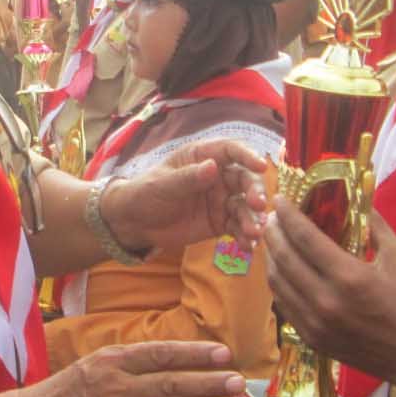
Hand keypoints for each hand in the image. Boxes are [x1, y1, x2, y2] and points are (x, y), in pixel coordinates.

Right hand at [19, 340, 243, 396]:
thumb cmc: (65, 394)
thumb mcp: (93, 364)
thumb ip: (130, 361)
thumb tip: (174, 357)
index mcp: (111, 362)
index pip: (160, 354)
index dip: (194, 354)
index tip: (223, 353)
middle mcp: (115, 389)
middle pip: (170, 385)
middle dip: (208, 383)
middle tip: (237, 383)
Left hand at [102, 140, 270, 253]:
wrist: (134, 225)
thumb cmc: (144, 194)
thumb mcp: (162, 185)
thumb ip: (187, 178)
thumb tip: (212, 167)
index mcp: (202, 157)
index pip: (230, 150)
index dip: (248, 156)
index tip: (260, 166)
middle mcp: (217, 176)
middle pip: (244, 179)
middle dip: (254, 192)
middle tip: (257, 206)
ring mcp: (220, 200)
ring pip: (245, 206)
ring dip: (253, 218)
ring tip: (253, 234)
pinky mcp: (220, 222)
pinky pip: (237, 227)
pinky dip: (245, 236)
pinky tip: (247, 246)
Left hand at [265, 197, 395, 396]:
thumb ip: (376, 227)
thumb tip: (359, 201)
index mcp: (349, 277)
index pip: (306, 238)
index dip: (288, 216)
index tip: (278, 200)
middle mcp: (326, 300)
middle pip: (285, 258)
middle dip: (274, 233)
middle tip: (270, 217)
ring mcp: (315, 323)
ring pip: (278, 283)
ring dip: (271, 258)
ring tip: (272, 241)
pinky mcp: (312, 339)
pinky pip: (284, 306)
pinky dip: (278, 285)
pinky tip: (280, 271)